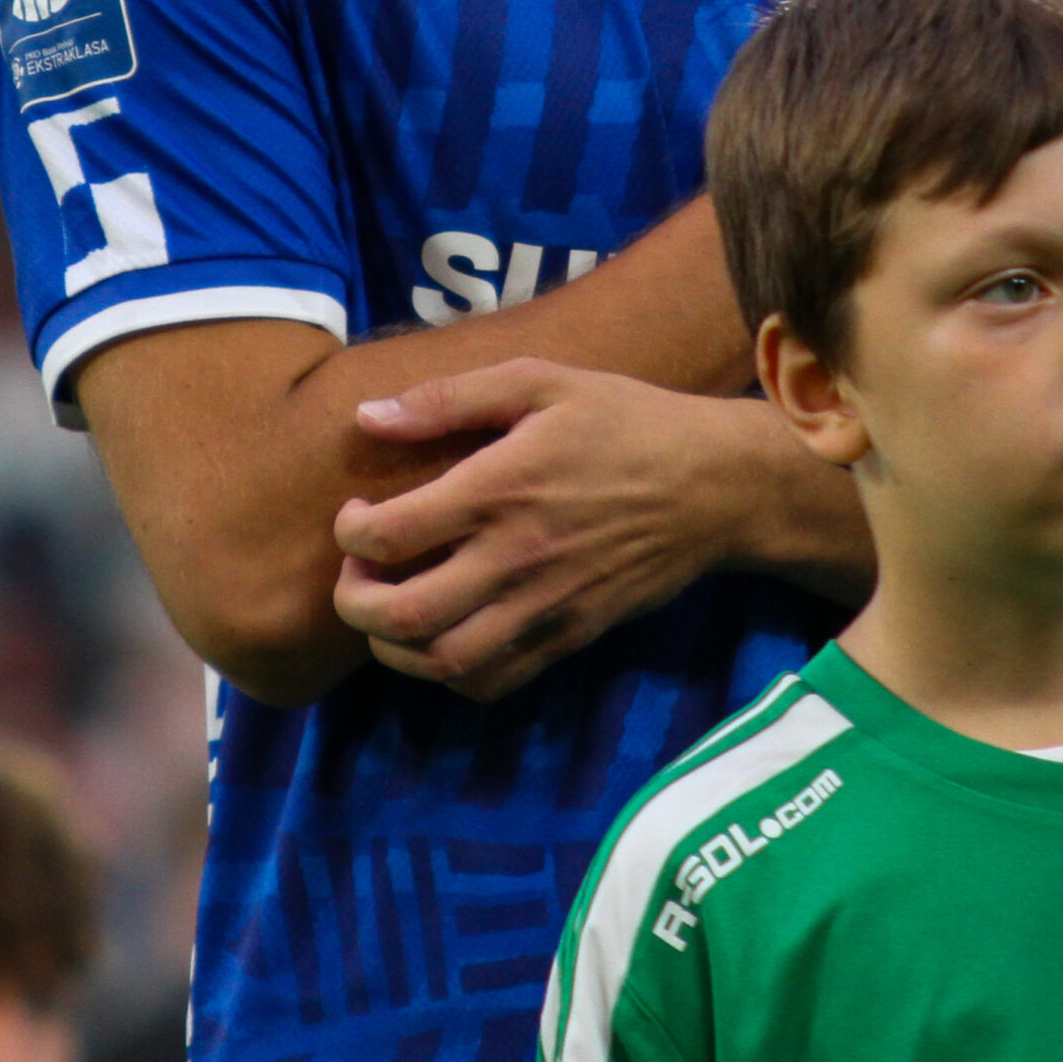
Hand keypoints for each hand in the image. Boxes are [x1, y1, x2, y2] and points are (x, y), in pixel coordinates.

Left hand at [332, 361, 763, 701]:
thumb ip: (450, 398)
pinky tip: (440, 637)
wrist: (713, 485)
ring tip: (386, 612)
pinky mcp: (570, 636)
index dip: (349, 532)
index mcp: (500, 488)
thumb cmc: (622, 421)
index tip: (354, 513)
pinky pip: (492, 681)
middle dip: (353, 604)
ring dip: (392, 649)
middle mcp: (515, 558)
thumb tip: (368, 417)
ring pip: (442, 662)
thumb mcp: (541, 380)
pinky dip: (447, 674)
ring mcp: (545, 606)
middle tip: (354, 575)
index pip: (388, 535)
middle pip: (403, 616)